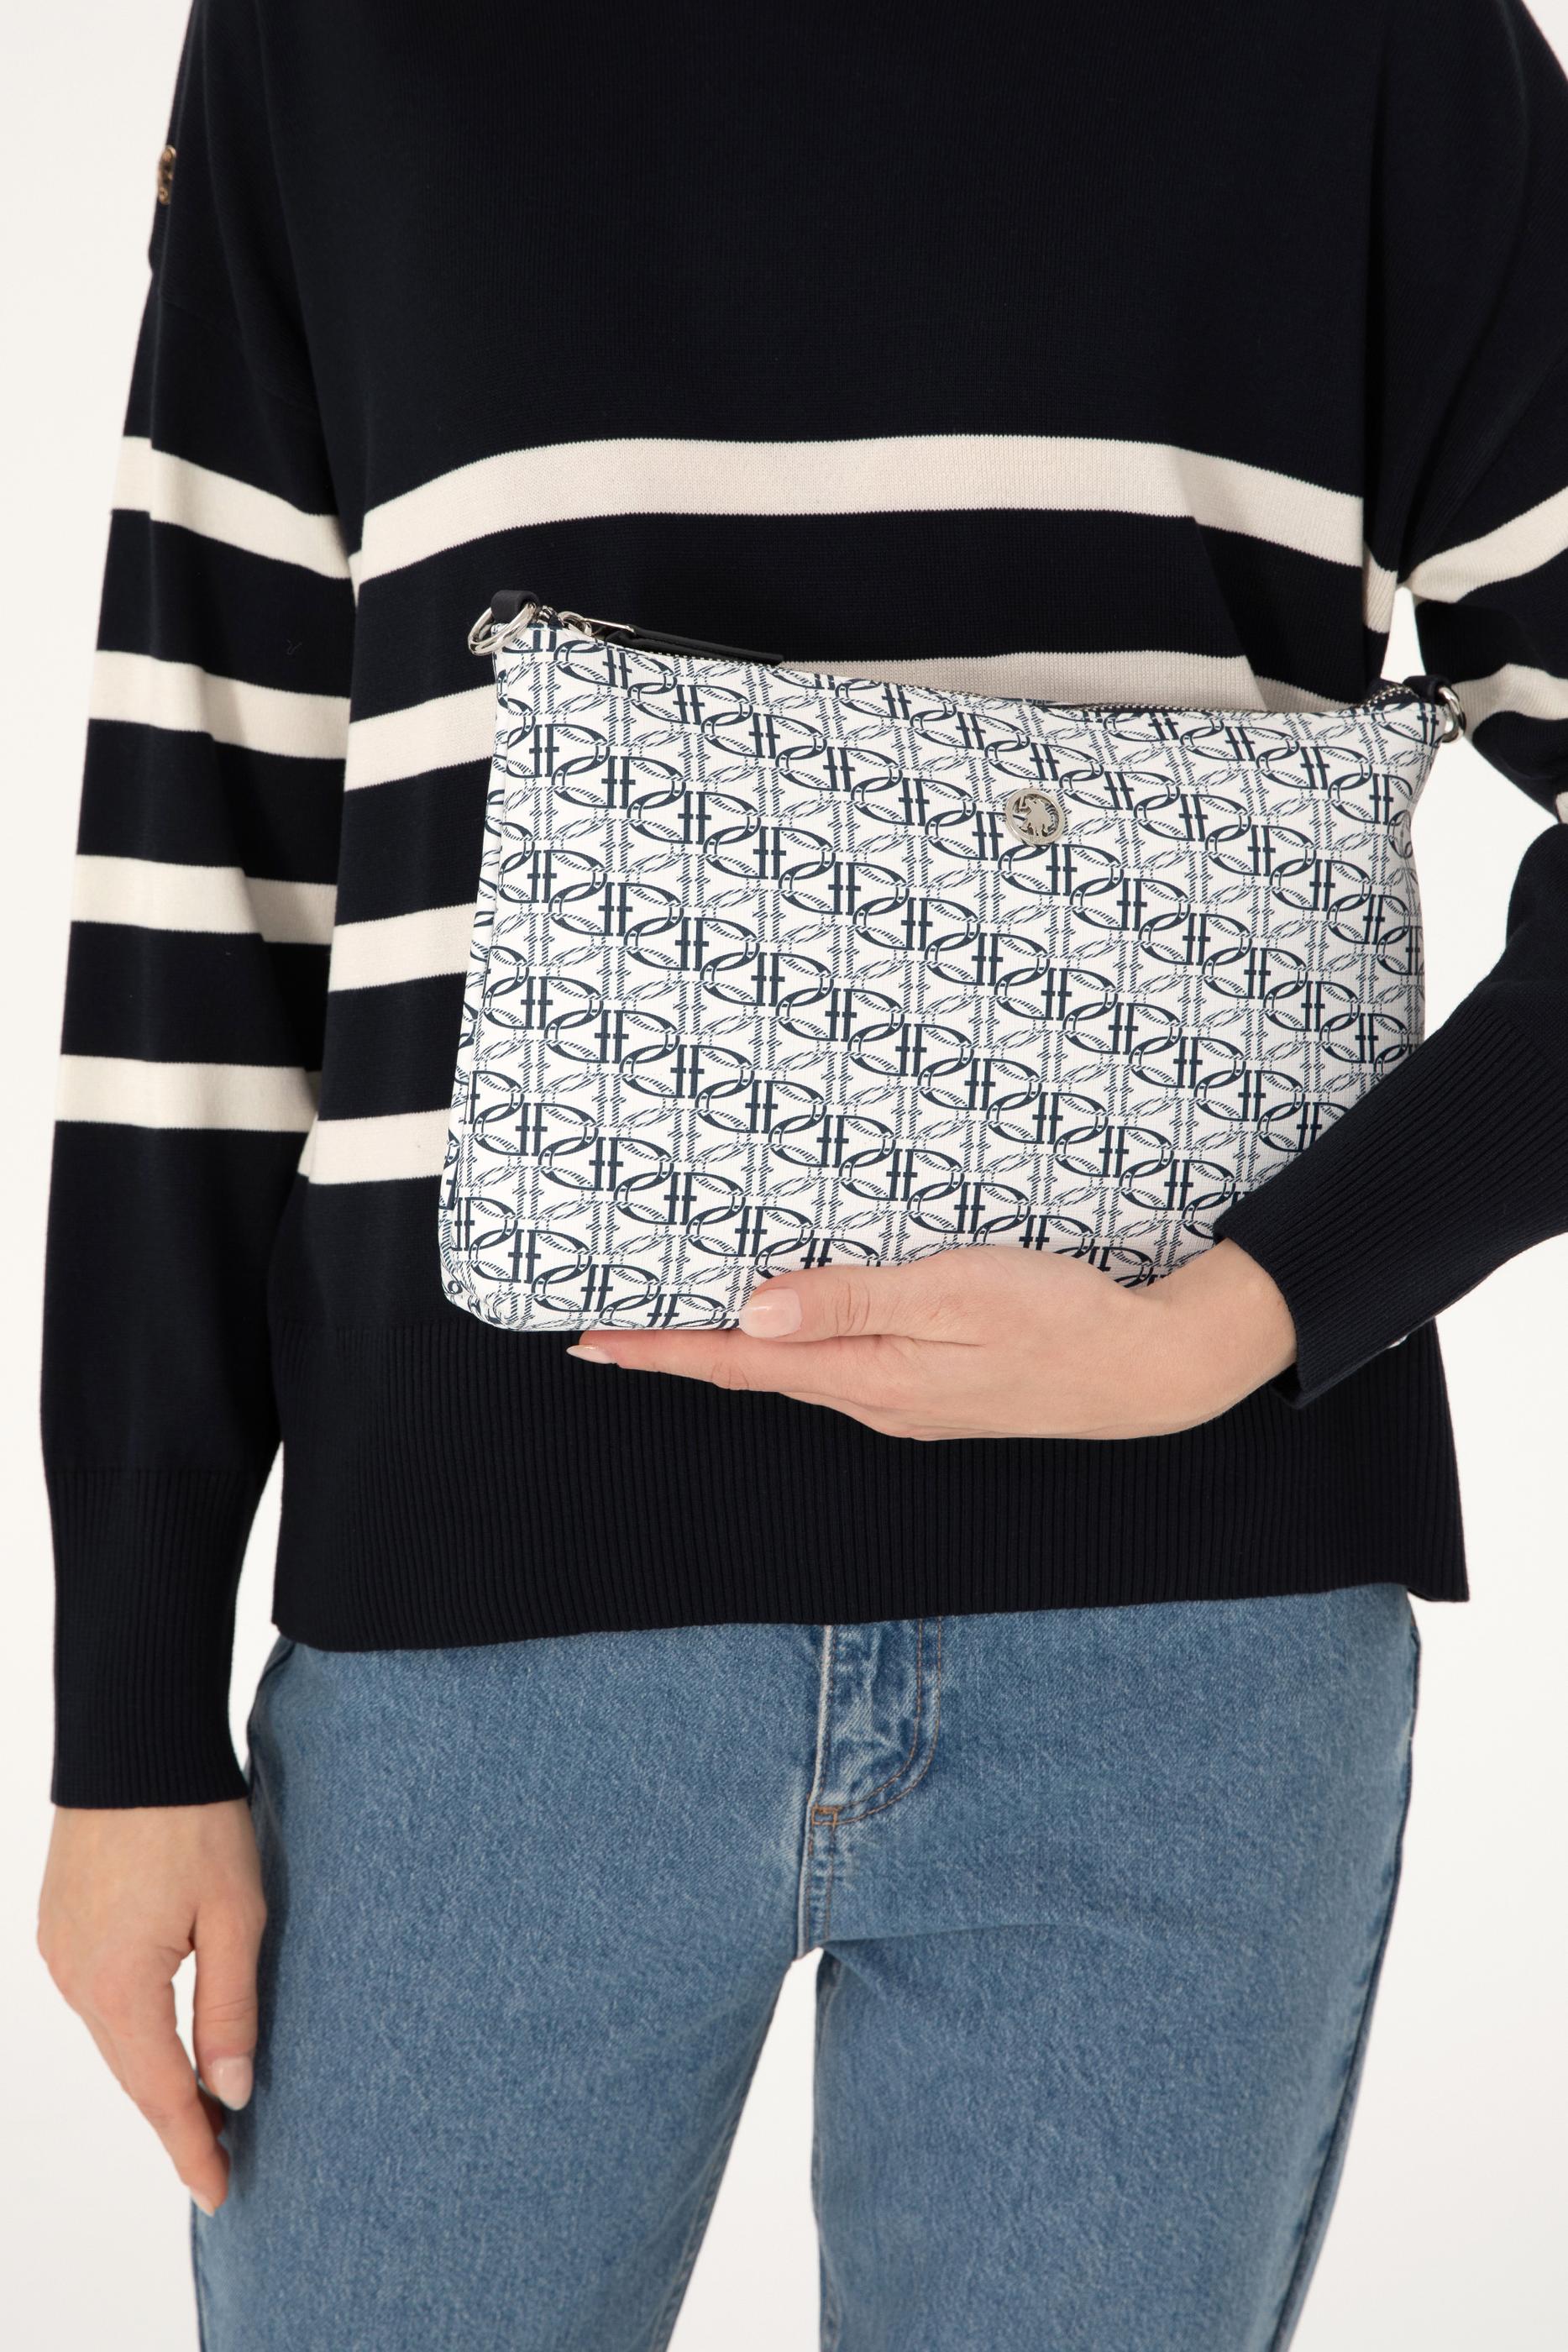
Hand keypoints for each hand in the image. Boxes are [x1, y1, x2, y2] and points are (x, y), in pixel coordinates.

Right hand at [38, 1800, 264, 2215]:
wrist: (134, 1742)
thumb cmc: (194, 1820)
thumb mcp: (235, 1915)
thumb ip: (231, 2009)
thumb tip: (231, 2092)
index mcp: (120, 1986)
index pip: (160, 2094)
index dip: (192, 2146)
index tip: (219, 2192)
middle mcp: (76, 1978)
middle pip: (132, 2070)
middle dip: (176, 2118)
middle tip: (220, 2161)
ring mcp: (60, 1951)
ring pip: (113, 2034)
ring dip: (153, 2071)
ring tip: (202, 2109)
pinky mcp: (59, 1924)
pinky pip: (98, 1996)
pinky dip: (132, 2027)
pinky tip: (162, 2037)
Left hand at [570, 1239, 1296, 1439]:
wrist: (1151, 1372)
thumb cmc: (1064, 1318)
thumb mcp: (956, 1293)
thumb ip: (854, 1301)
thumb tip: (751, 1314)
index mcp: (872, 1378)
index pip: (739, 1362)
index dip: (660, 1350)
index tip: (590, 1339)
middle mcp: (878, 1401)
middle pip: (755, 1373)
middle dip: (678, 1352)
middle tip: (607, 1331)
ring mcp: (908, 1402)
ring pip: (795, 1373)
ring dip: (730, 1353)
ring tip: (676, 1326)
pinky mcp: (936, 1391)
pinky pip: (840, 1368)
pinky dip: (791, 1349)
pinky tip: (786, 1328)